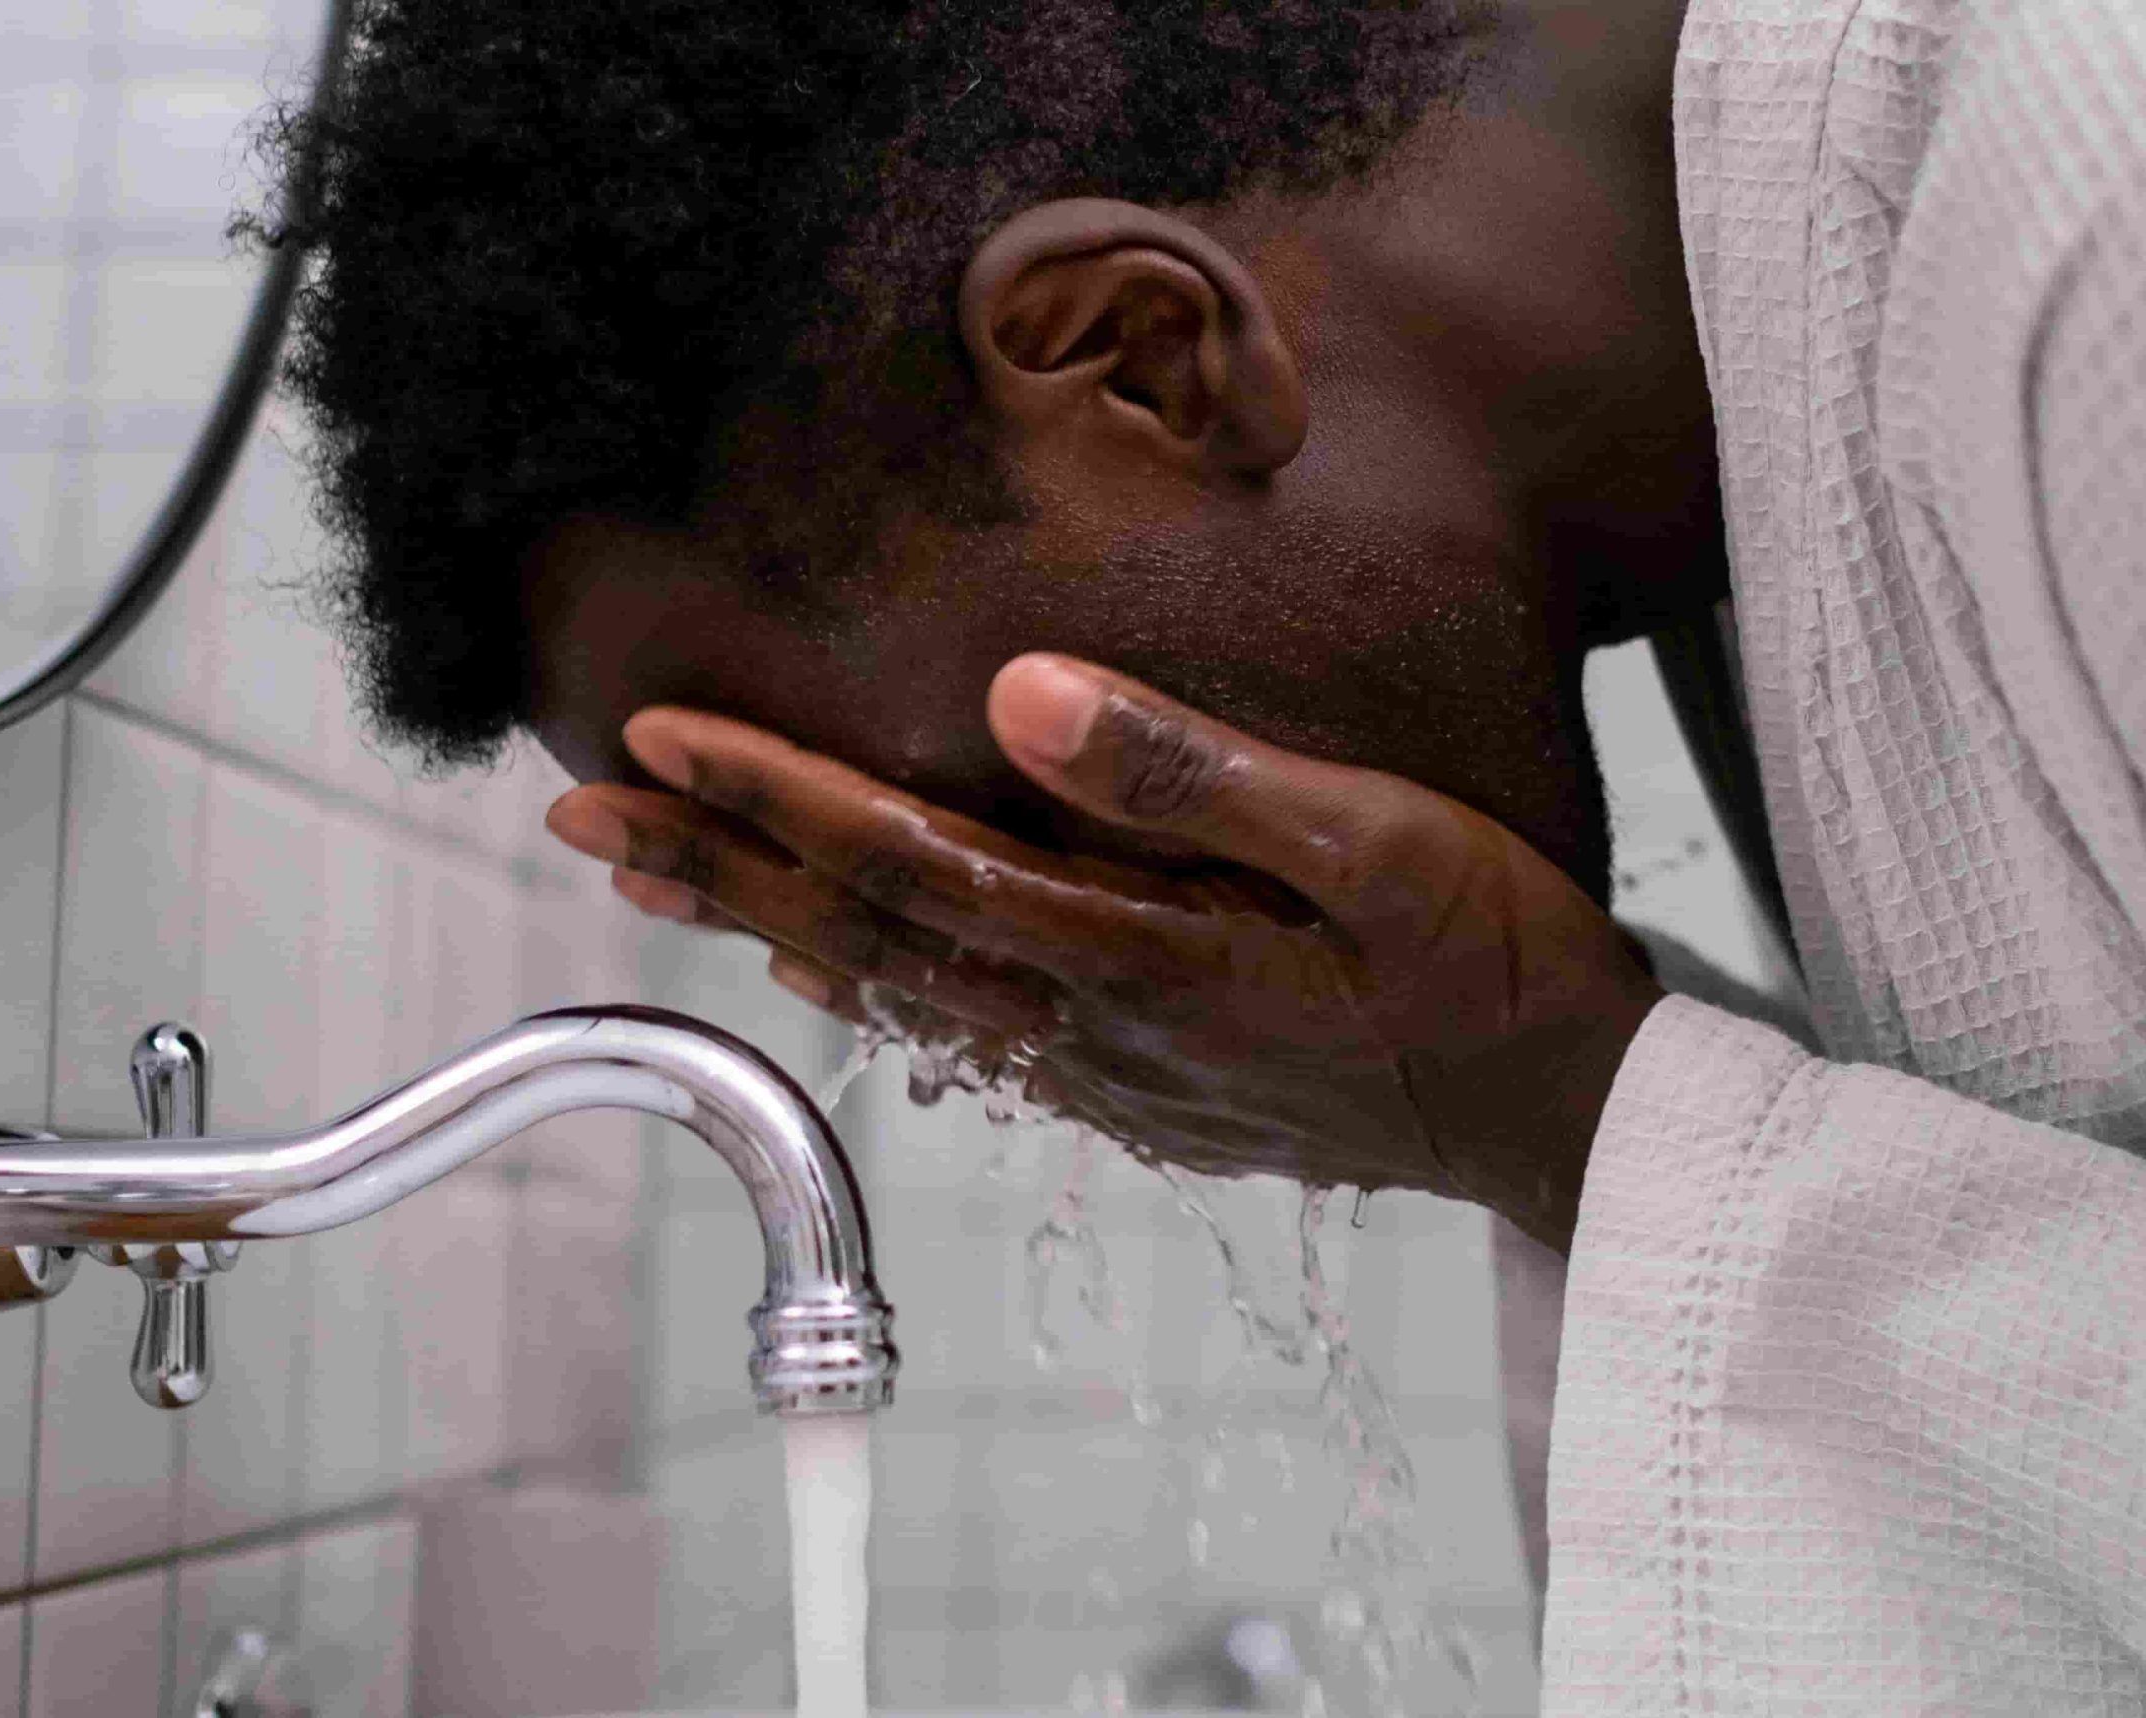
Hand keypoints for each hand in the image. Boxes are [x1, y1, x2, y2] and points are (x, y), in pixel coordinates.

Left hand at [542, 655, 1664, 1250]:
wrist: (1566, 1114)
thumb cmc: (1490, 962)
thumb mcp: (1376, 841)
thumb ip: (1192, 775)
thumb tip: (1016, 698)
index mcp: (1141, 954)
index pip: (911, 863)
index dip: (774, 798)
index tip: (650, 742)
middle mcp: (1099, 1028)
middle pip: (869, 938)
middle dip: (716, 869)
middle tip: (579, 819)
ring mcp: (1116, 1076)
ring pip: (904, 991)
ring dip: (772, 926)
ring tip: (663, 880)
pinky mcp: (1148, 1096)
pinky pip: (974, 1035)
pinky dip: (878, 983)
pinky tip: (837, 960)